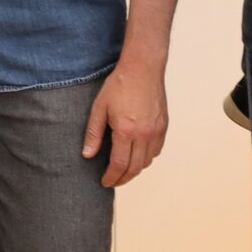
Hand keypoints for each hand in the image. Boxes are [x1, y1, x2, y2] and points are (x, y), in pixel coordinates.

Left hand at [82, 59, 167, 187]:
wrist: (142, 68)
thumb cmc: (119, 85)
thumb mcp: (99, 108)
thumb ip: (93, 134)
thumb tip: (88, 154)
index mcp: (126, 131)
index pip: (119, 164)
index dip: (111, 177)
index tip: (105, 182)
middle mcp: (144, 134)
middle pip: (135, 167)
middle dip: (123, 178)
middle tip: (113, 181)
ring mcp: (156, 131)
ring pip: (147, 161)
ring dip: (135, 169)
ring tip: (123, 170)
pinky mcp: (163, 126)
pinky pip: (156, 150)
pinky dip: (147, 158)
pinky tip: (137, 156)